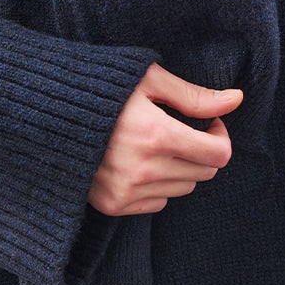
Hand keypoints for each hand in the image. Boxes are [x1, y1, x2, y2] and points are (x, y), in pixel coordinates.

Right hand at [86, 63, 241, 215]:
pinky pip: (158, 202)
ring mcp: (126, 190)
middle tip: (183, 130)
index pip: (217, 155)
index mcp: (155, 134)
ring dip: (180, 168)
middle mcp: (143, 169)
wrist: (48, 113)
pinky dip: (157, 184)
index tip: (208, 123)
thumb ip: (194, 95)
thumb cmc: (103, 88)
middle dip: (201, 150)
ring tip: (155, 143)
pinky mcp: (113, 204)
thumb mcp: (148, 80)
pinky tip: (137, 161)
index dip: (220, 137)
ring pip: (183, 188)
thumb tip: (236, 99)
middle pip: (204, 173)